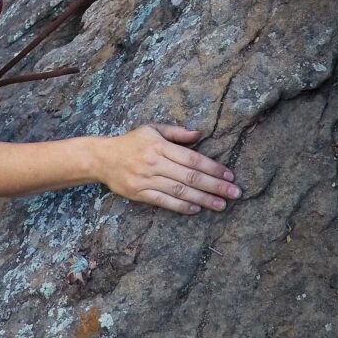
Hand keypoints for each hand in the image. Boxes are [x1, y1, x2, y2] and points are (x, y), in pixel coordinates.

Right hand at [95, 123, 240, 214]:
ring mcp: (146, 180)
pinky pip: (164, 202)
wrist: (102, 158)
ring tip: (221, 204)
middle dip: (215, 185)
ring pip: (179, 191)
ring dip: (203, 199)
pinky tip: (196, 209)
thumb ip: (176, 132)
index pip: (192, 158)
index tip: (229, 174)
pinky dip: (181, 206)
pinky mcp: (139, 194)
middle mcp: (154, 163)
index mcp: (159, 145)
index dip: (212, 167)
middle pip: (189, 177)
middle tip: (235, 192)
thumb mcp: (152, 129)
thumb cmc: (132, 142)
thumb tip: (200, 134)